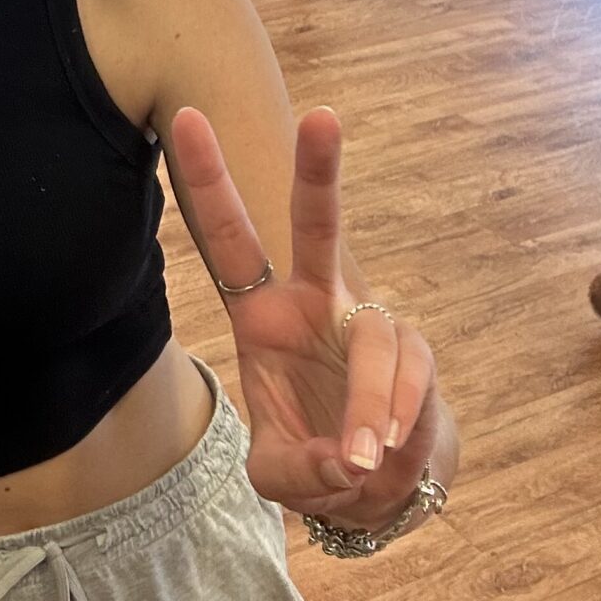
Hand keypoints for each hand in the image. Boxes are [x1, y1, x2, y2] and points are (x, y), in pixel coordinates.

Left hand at [172, 106, 440, 531]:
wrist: (375, 484)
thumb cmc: (312, 460)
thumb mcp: (277, 476)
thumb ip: (294, 470)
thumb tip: (343, 461)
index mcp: (263, 316)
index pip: (230, 243)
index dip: (209, 183)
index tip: (186, 118)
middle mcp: (316, 304)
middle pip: (319, 229)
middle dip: (319, 173)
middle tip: (322, 115)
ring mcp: (368, 324)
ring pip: (375, 339)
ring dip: (367, 403)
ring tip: (359, 457)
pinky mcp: (414, 355)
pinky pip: (412, 374)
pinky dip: (398, 416)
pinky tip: (385, 448)